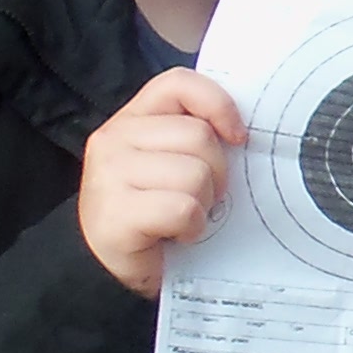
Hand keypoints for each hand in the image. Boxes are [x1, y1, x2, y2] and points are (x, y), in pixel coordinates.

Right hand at [80, 71, 243, 297]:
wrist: (108, 269)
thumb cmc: (154, 213)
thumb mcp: (173, 163)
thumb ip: (196, 139)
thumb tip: (244, 133)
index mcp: (133, 119)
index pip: (180, 83)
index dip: (218, 105)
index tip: (237, 137)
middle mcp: (114, 138)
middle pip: (199, 136)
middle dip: (217, 172)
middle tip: (203, 197)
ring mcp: (109, 174)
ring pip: (195, 174)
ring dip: (203, 203)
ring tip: (185, 217)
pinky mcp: (115, 213)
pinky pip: (183, 209)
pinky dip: (191, 227)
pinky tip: (176, 234)